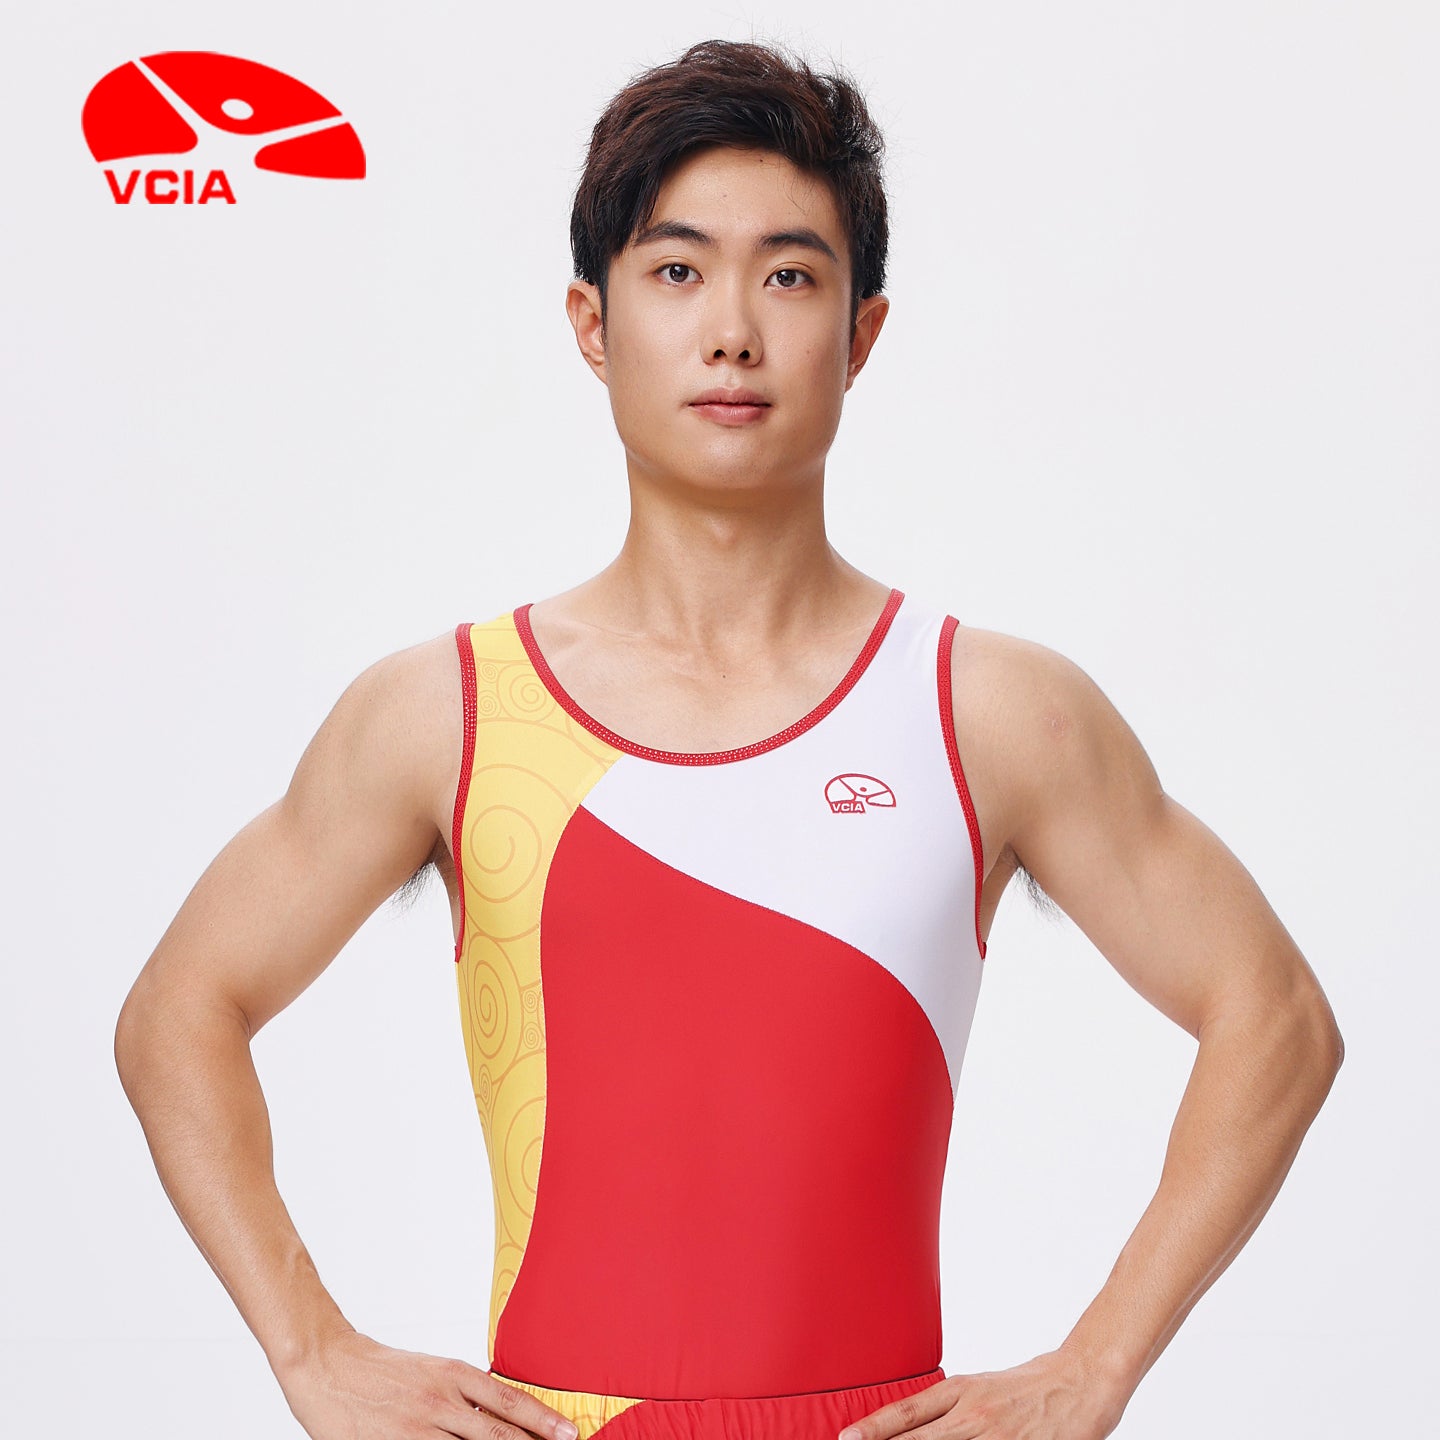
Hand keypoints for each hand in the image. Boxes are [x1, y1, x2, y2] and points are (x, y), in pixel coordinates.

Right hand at [274, 1328, 580, 1439]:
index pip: (509, 1401)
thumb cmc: (383, 1369)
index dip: (542, 1420)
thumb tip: (498, 1417)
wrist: (329, 1364)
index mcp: (453, 1375)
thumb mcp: (431, 1371)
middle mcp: (441, 1401)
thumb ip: (463, 1394)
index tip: (568, 1433)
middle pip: (498, 1434)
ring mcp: (418, 1429)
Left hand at [836, 1349, 1128, 1439]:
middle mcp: (973, 1415)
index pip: (907, 1412)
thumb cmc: (1030, 1385)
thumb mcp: (982, 1388)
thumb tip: (915, 1426)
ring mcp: (996, 1437)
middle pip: (919, 1439)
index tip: (846, 1438)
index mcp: (961, 1392)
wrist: (1082, 1379)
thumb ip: (951, 1408)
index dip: (875, 1427)